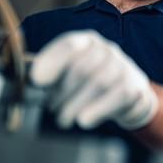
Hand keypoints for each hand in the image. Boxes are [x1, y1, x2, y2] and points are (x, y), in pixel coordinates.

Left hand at [29, 30, 157, 129]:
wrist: (129, 96)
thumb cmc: (90, 84)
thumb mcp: (71, 73)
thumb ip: (51, 76)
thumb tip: (28, 84)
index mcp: (87, 41)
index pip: (70, 45)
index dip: (51, 61)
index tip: (36, 80)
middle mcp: (106, 49)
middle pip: (81, 68)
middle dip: (62, 93)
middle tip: (52, 109)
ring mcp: (123, 66)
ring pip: (98, 83)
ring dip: (75, 105)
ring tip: (64, 119)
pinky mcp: (134, 85)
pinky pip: (116, 96)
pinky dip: (97, 110)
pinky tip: (84, 121)